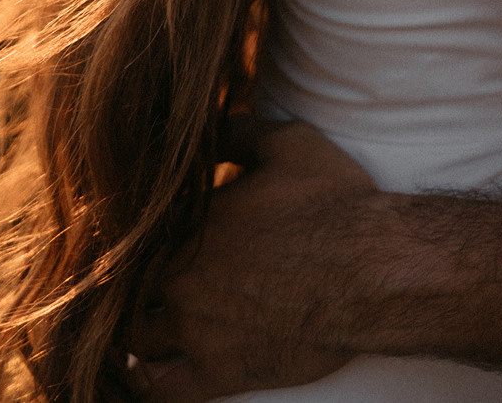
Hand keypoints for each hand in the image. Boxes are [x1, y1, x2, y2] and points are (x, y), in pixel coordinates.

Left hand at [127, 121, 378, 401]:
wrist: (372, 271)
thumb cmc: (334, 202)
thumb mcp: (287, 143)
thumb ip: (238, 131)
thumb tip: (210, 125)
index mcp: (190, 221)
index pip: (138, 229)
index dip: (137, 231)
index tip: (142, 233)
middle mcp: (182, 276)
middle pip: (128, 285)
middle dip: (132, 283)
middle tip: (143, 281)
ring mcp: (197, 329)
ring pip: (136, 339)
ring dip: (138, 332)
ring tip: (146, 326)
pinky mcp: (220, 373)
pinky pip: (162, 393)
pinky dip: (148, 389)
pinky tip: (147, 382)